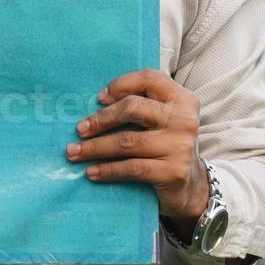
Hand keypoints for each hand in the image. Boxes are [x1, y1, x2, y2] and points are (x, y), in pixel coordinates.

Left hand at [64, 68, 210, 224]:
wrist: (190, 186)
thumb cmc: (166, 145)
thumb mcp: (161, 120)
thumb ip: (141, 105)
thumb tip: (96, 103)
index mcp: (182, 99)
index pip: (148, 78)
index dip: (120, 85)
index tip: (98, 99)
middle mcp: (184, 119)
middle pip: (132, 108)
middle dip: (101, 119)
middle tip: (79, 129)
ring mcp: (180, 146)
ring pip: (127, 141)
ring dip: (94, 147)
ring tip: (74, 152)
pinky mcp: (173, 171)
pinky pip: (131, 167)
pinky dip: (107, 169)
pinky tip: (91, 172)